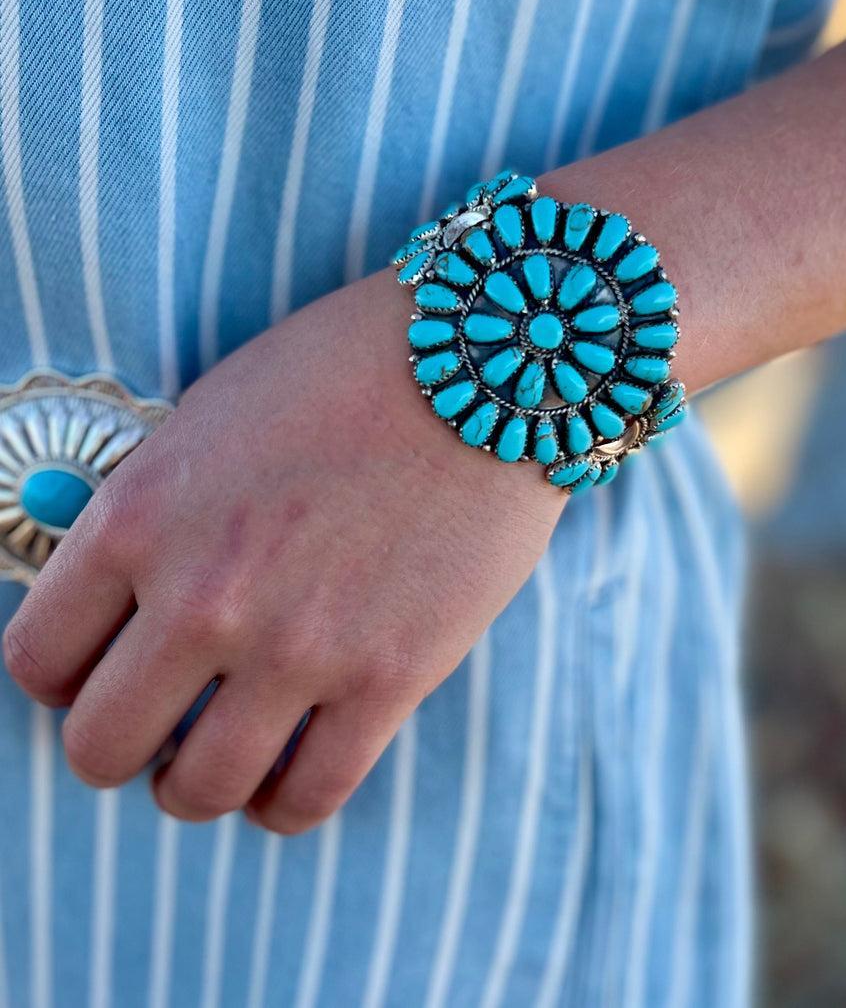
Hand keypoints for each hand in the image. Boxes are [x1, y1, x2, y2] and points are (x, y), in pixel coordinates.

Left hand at [2, 270, 562, 831]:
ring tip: (219, 756)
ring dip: (194, 785)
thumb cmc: (342, 370)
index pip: (38, 659)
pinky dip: (281, 804)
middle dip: (118, 745)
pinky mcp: (387, 679)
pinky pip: (305, 798)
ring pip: (196, 791)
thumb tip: (117, 594)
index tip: (97, 671)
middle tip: (156, 721)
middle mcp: (203, 596)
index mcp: (141, 518)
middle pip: (99, 748)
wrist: (481, 362)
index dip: (62, 677)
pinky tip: (287, 772)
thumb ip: (150, 511)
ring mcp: (297, 646)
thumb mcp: (208, 416)